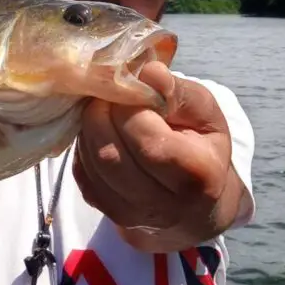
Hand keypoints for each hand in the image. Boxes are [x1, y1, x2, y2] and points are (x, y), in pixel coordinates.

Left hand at [73, 61, 244, 251]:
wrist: (192, 205)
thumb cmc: (200, 147)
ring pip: (91, 161)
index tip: (131, 88)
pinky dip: (85, 144)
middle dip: (102, 113)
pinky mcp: (104, 210)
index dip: (129, 106)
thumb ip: (178, 91)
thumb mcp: (204, 114)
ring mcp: (129, 213)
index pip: (146, 137)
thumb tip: (149, 70)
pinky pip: (80, 170)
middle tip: (110, 95)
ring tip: (106, 111)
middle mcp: (162, 205)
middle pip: (110, 152)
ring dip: (90, 127)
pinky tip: (102, 133)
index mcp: (197, 176)